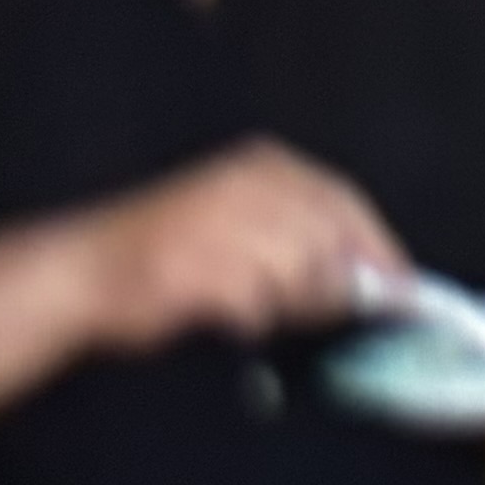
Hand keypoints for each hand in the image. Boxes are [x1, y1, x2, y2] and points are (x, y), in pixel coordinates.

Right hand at [86, 142, 401, 349]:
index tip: (403, 286)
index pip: (345, 201)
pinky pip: (254, 307)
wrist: (81, 271)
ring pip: (298, 277)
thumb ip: (309, 243)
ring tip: (248, 302)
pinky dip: (247, 317)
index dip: (379, 246)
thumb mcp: (244, 226)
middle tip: (321, 308)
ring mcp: (218, 223)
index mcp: (260, 167)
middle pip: (329, 241)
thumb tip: (375, 279)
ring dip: (285, 304)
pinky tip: (222, 309)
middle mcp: (244, 185)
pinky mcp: (196, 267)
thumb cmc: (167, 253)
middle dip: (333, 284)